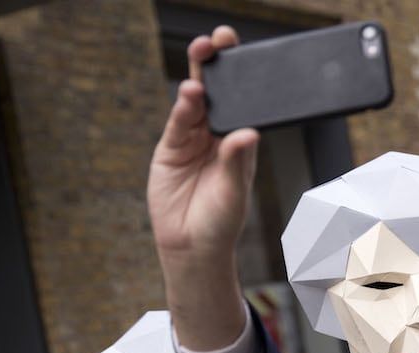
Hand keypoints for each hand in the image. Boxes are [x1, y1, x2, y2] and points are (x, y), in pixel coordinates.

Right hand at [148, 25, 256, 349]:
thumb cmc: (221, 222)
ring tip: (202, 71)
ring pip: (195, 102)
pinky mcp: (171, 148)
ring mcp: (192, 139)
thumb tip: (248, 134)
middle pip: (218, 92)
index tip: (245, 53)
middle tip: (218, 40)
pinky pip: (178, 123)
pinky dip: (183, 109)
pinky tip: (190, 97)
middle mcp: (217, 135)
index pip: (244, 101)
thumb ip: (236, 163)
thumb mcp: (234, 193)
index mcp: (240, 141)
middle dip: (217, 64)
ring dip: (198, 84)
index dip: (243, 76)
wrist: (191, 247)